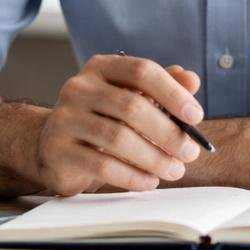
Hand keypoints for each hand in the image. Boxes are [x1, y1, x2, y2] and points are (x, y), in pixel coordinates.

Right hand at [35, 54, 204, 195]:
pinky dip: (133, 176)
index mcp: (101, 68)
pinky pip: (103, 165)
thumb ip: (162, 88)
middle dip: (168, 132)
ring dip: (154, 157)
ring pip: (118, 138)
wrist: (53, 147)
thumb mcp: (131, 98)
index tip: (195, 116)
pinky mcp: (59, 151)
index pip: (141, 71)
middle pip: (132, 107)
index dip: (172, 92)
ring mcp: (65, 119)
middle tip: (190, 152)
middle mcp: (79, 88)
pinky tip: (150, 181)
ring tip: (174, 169)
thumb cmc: (102, 120)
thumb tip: (192, 80)